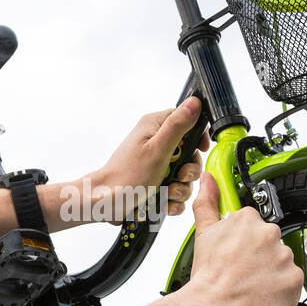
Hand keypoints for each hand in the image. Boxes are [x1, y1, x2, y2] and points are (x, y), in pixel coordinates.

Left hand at [82, 97, 209, 222]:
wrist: (106, 203)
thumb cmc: (127, 176)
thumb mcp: (158, 149)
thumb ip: (177, 126)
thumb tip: (195, 102)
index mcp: (155, 126)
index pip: (187, 120)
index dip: (197, 136)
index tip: (200, 149)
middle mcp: (156, 142)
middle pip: (190, 152)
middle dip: (189, 170)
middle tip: (179, 176)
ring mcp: (156, 164)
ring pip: (184, 175)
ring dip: (181, 188)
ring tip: (168, 194)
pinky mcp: (156, 182)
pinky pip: (175, 191)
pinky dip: (173, 200)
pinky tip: (166, 204)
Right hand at [187, 171, 303, 305]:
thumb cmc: (208, 277)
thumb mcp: (203, 233)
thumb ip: (208, 202)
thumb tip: (207, 179)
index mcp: (249, 219)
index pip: (254, 225)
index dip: (244, 243)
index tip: (236, 254)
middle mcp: (270, 234)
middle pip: (270, 244)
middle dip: (259, 257)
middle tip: (242, 272)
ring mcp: (284, 257)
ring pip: (282, 263)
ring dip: (271, 274)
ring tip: (251, 286)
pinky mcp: (295, 279)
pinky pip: (293, 282)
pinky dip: (281, 290)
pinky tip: (263, 294)